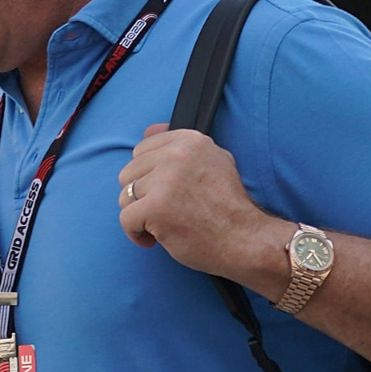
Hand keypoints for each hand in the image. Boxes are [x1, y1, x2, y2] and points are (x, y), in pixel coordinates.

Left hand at [116, 123, 281, 276]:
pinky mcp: (156, 207)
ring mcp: (165, 180)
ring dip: (139, 215)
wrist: (246, 240)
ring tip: (163, 224)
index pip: (142, 150)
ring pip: (124, 196)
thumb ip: (181, 145)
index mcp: (190, 141)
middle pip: (129, 172)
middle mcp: (177, 155)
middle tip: (165, 211)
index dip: (148, 176)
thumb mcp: (214, 161)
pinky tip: (154, 239)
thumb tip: (149, 130)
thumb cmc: (227, 207)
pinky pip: (125, 219)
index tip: (166, 192)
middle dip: (142, 196)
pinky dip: (136, 234)